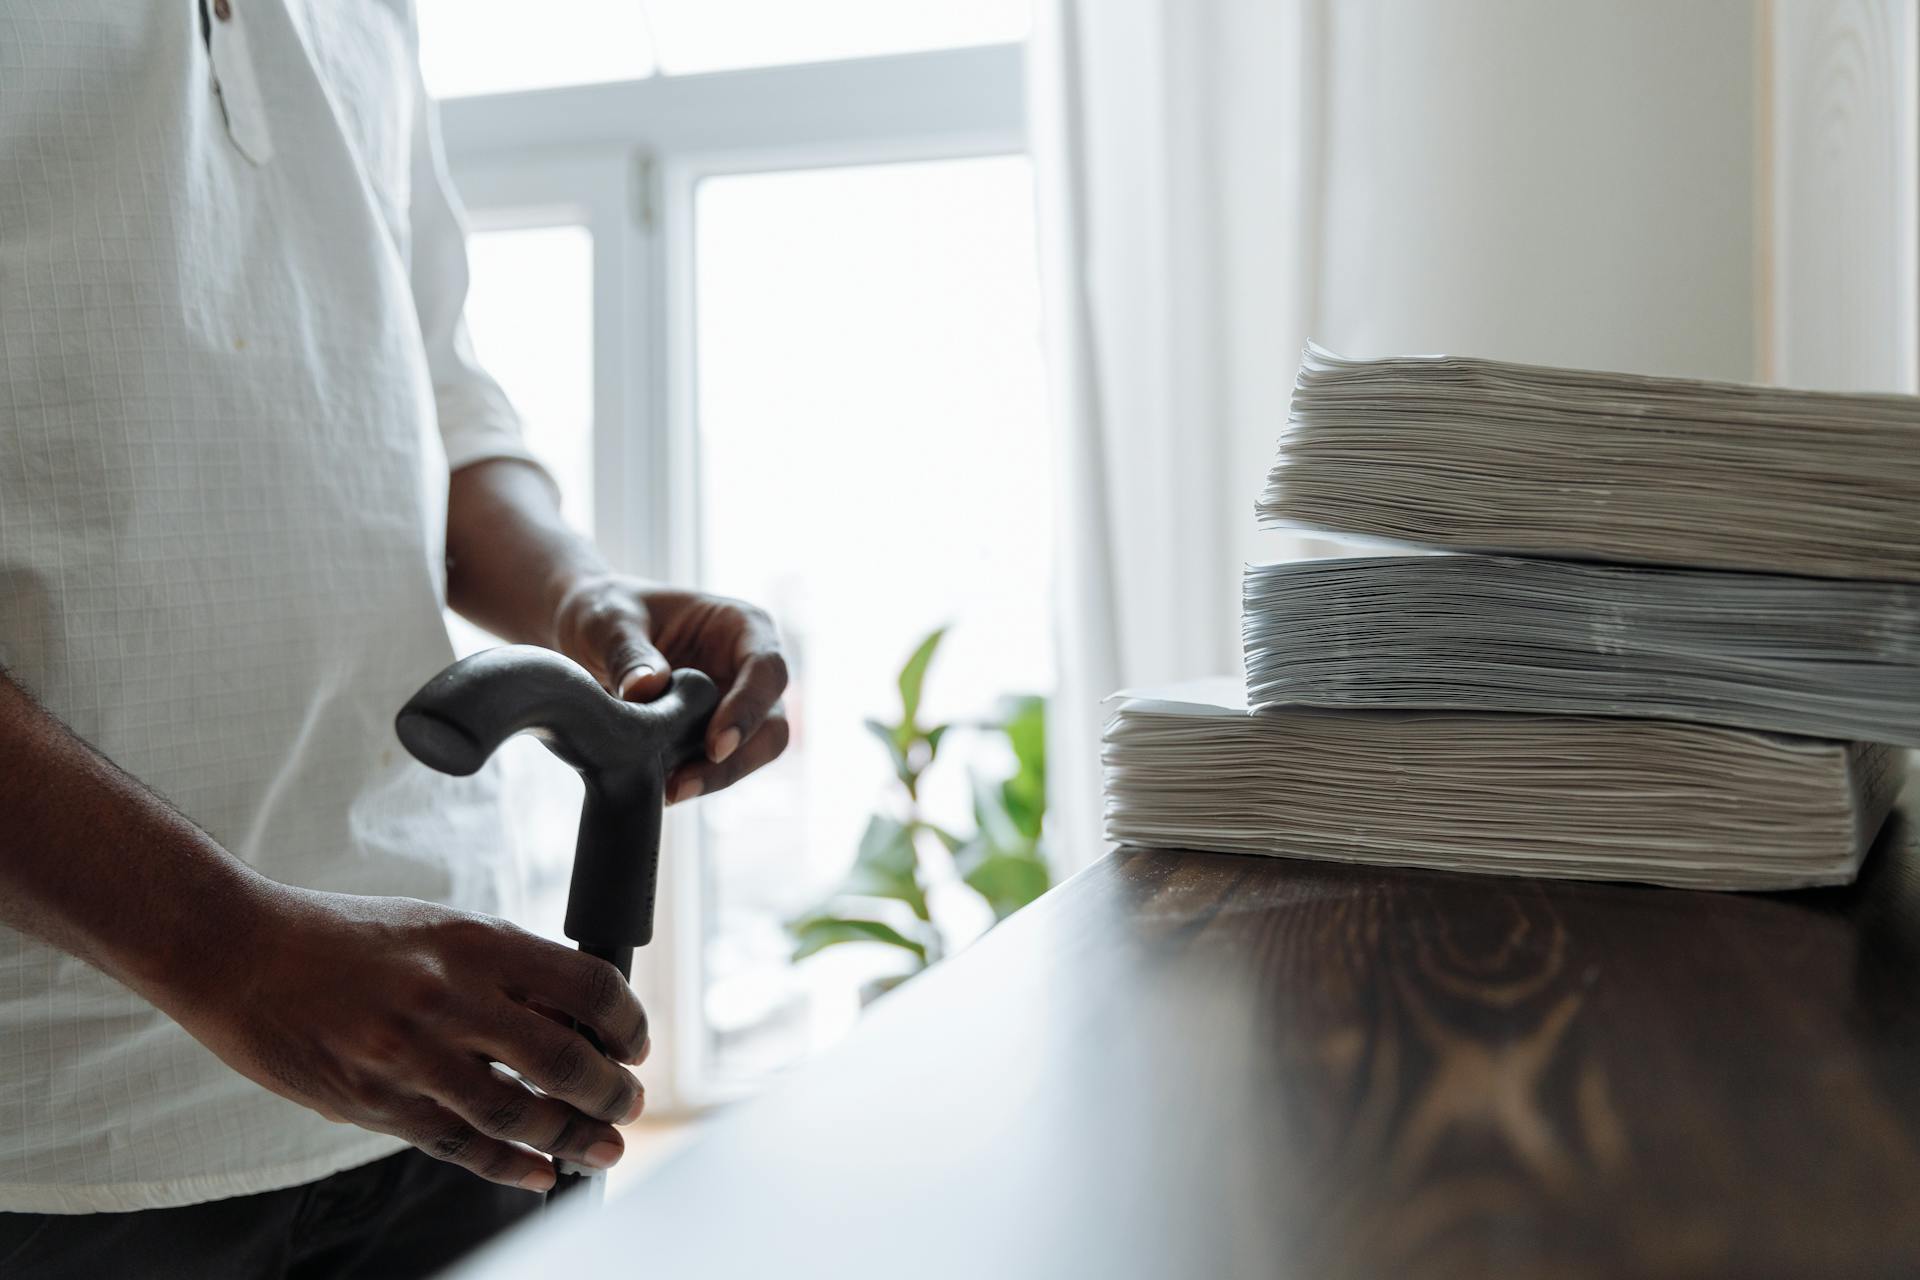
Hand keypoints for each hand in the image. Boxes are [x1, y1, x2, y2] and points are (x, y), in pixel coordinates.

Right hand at [164, 887, 649, 1191]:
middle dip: (612, 1090)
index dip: (626, 1022)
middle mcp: (449, 998)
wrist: (240, 955)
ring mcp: (411, 1056)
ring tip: (603, 1146)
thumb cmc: (343, 938)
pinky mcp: (376, 1104)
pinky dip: (510, 1165)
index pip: (585, 986)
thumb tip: (574, 1016)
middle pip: (564, 1058)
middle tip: (630, 1101)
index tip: (634, 1043)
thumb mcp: (437, 929)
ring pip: (519, 1113)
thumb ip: (503, 968)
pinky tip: (540, 1172)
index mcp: (474, 942)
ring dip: (574, 1136)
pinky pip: (460, 1145)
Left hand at [552, 575, 790, 803]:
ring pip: (754, 753)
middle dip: (737, 759)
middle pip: (772, 722)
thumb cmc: (607, 611)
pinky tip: (661, 789)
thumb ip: (627, 652)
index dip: (748, 708)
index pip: (767, 668)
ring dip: (716, 778)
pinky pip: (720, 766)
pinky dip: (696, 780)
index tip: (716, 745)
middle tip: (684, 784)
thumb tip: (646, 690)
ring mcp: (738, 703)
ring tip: (668, 791)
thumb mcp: (609, 621)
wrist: (588, 636)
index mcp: (742, 625)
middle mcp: (750, 667)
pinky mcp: (716, 734)